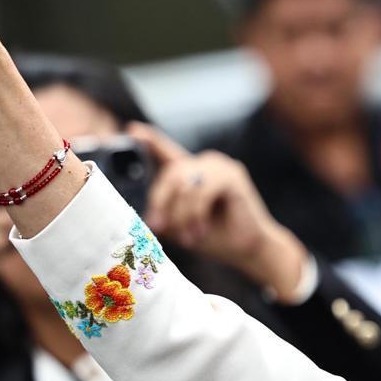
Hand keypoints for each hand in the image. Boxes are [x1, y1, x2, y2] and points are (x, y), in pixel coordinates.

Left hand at [135, 125, 305, 294]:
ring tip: (188, 238)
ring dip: (181, 214)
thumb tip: (145, 215)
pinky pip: (201, 190)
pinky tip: (200, 230)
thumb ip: (164, 214)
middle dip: (161, 202)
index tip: (131, 130)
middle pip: (171, 173)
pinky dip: (196, 214)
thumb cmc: (217, 238)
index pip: (167, 152)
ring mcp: (220, 166)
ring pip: (184, 183)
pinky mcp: (232, 175)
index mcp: (193, 173)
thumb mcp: (182, 226)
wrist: (249, 250)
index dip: (150, 140)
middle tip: (158, 227)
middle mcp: (206, 163)